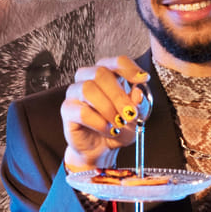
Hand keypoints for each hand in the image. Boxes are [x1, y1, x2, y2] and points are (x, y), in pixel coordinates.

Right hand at [60, 56, 150, 171]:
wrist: (101, 149)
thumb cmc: (118, 127)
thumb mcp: (136, 117)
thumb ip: (140, 105)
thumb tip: (138, 93)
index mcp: (108, 75)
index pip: (116, 62)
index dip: (129, 68)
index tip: (143, 79)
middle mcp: (88, 79)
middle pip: (100, 73)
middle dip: (118, 95)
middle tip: (130, 113)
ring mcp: (75, 93)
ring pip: (88, 89)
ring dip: (107, 108)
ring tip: (118, 124)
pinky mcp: (67, 109)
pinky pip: (82, 111)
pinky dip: (99, 122)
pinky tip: (108, 130)